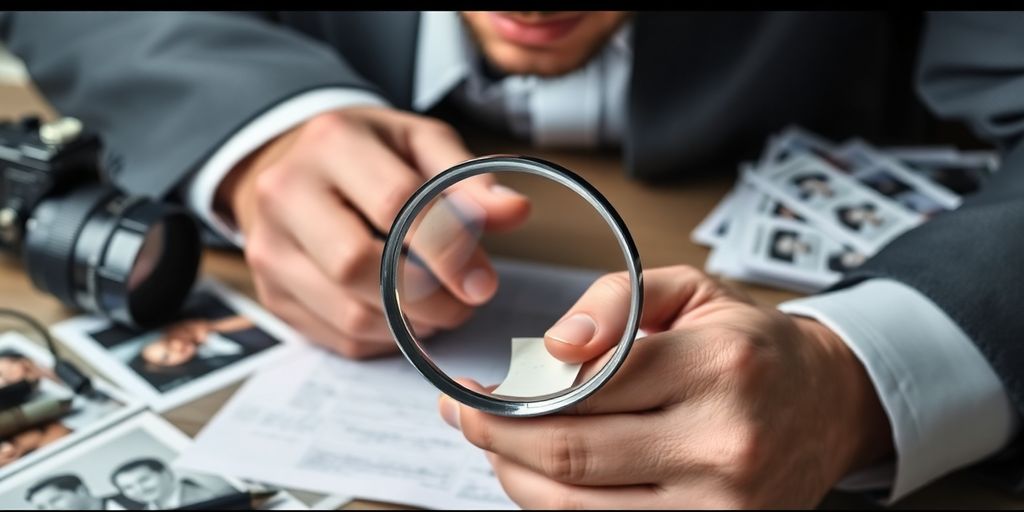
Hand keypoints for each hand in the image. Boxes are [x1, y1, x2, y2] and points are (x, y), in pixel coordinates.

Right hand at [217, 107, 530, 357]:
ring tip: (442, 311)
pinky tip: (407, 320)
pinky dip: (385, 341)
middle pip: (357, 265)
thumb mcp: (422, 143)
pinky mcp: (270, 293)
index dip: (445, 250)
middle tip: (466, 303)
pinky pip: (337, 337)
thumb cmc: (369, 153)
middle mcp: (285, 193)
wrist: (294, 164)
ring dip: (410, 327)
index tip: (483, 281)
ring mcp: (268, 248)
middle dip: (426, 297)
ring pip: (348, 313)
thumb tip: (514, 212)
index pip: (394, 204)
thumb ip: (468, 178)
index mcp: (330, 142)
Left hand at [439, 266, 892, 507]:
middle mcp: (725, 441)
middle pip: (572, 453)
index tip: (468, 389)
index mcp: (720, 365)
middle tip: (462, 418)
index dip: (511, 391)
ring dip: (517, 478)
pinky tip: (538, 478)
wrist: (828, 405)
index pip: (588, 383)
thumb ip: (615, 300)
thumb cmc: (750, 347)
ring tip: (494, 447)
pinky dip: (559, 508)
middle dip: (497, 437)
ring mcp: (724, 505)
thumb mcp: (690, 292)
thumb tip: (552, 347)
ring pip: (579, 507)